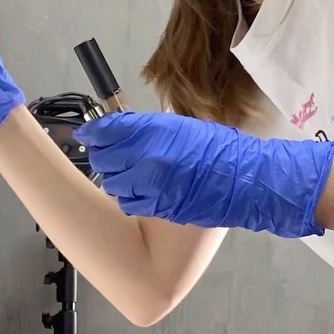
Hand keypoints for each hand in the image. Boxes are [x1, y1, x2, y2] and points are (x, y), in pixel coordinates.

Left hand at [74, 112, 333, 238]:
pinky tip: (141, 191)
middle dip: (105, 155)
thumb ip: (146, 128)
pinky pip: (127, 202)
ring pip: (112, 183)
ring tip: (132, 173)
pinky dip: (129, 196)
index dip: (93, 132)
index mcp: (153, 131)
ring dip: (117, 178)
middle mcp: (147, 157)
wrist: (244, 180)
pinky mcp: (156, 207)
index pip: (106, 130)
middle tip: (113, 154)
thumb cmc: (217, 149)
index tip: (88, 133)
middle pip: (104, 158)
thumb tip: (116, 128)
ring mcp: (150, 185)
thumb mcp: (180, 126)